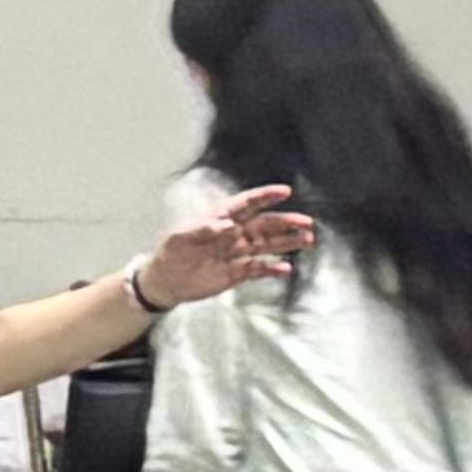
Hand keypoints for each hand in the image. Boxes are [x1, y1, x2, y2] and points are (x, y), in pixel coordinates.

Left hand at [137, 182, 313, 312]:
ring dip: (288, 242)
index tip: (285, 191)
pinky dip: (272, 269)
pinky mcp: (237, 273)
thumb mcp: (180, 236)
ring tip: (307, 239)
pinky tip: (286, 269)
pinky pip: (259, 269)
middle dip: (286, 222)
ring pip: (268, 245)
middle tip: (306, 222)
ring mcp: (238, 253)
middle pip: (266, 224)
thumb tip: (230, 226)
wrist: (164, 280)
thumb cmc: (171, 251)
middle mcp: (235, 233)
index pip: (247, 204)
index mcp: (221, 218)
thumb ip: (204, 228)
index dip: (265, 196)